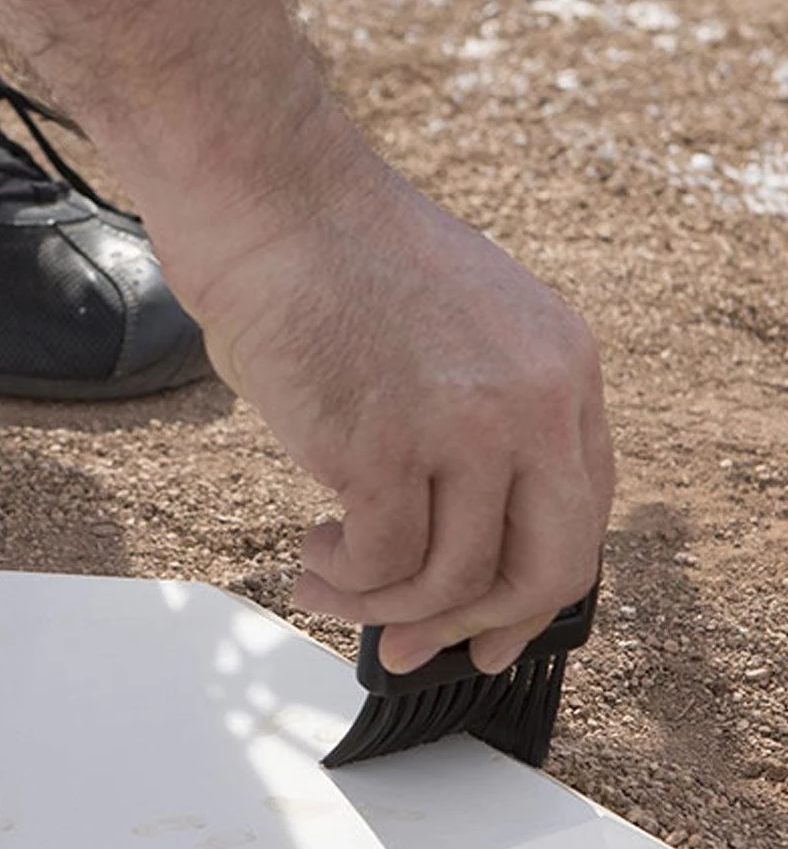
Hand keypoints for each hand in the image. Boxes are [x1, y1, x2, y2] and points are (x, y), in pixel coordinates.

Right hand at [188, 132, 612, 675]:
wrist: (268, 201)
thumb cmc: (333, 263)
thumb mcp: (452, 335)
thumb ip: (474, 426)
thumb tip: (440, 533)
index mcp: (558, 366)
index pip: (581, 513)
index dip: (534, 588)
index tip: (488, 629)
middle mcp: (532, 399)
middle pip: (549, 565)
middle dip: (479, 623)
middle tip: (422, 646)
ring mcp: (465, 425)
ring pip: (454, 580)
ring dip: (385, 608)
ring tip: (330, 583)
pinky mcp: (385, 446)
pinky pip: (382, 566)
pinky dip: (343, 581)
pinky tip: (312, 554)